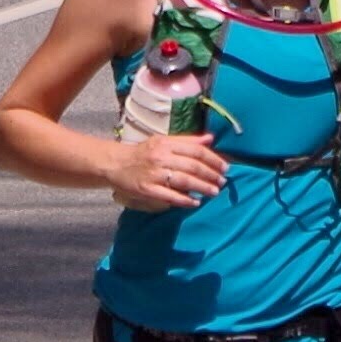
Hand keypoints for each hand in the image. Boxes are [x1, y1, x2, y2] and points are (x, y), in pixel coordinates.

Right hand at [107, 133, 226, 210]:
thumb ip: (187, 141)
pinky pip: (170, 196)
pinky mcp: (147, 189)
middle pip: (192, 166)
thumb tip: (210, 138)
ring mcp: (154, 174)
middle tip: (222, 182)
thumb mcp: (163, 141)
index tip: (224, 167)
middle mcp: (161, 158)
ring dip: (202, 187)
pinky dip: (185, 200)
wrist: (115, 164)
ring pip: (184, 181)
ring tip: (214, 192)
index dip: (213, 159)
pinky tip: (195, 202)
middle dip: (211, 175)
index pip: (195, 151)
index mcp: (166, 144)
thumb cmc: (143, 152)